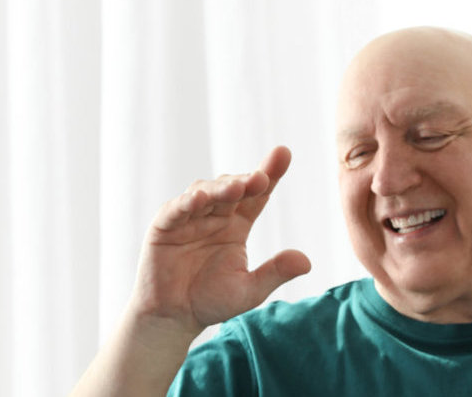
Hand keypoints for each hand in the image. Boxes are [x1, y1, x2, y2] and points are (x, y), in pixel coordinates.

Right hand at [132, 146, 312, 333]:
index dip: (270, 173)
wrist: (173, 317)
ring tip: (236, 189)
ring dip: (219, 188)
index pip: (257, 195)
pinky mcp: (164, 227)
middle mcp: (215, 215)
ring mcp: (189, 218)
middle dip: (246, 181)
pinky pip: (175, 210)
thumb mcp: (249, 291)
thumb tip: (307, 261)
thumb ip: (274, 273)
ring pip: (204, 192)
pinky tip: (199, 199)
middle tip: (261, 178)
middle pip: (232, 188)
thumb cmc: (211, 301)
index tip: (283, 153)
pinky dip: (186, 203)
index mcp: (238, 224)